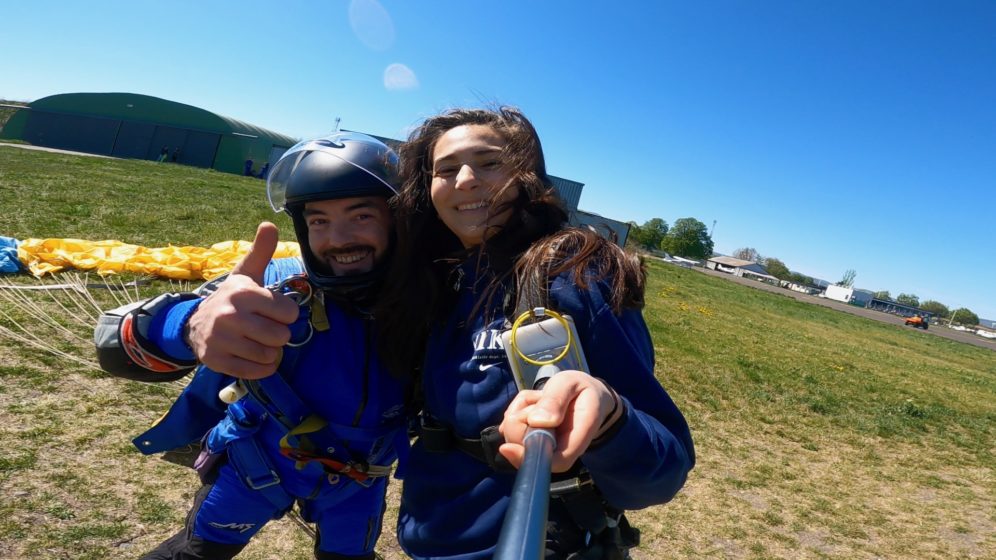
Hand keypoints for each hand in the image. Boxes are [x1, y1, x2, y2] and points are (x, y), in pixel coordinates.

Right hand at [185, 222, 300, 378]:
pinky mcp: (216, 361)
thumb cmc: (232, 297)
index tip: (273, 312)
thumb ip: (261, 251)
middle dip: (278, 335)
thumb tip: (269, 224)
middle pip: (281, 336)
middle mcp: (230, 315)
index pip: (289, 312)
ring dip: (270, 352)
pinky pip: (257, 372)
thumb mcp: (245, 273)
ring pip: (270, 355)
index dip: (286, 314)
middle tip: (265, 328)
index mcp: (243, 293)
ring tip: (257, 341)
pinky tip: (253, 356)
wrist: (196, 322)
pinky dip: (261, 367)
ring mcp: (221, 340)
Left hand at [498, 371, 620, 471]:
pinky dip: (516, 409)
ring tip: (540, 397)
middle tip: (539, 398)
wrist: (588, 394)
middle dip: (521, 418)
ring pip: (515, 434)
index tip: (505, 447)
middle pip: (527, 446)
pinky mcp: (533, 438)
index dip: (530, 457)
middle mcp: (561, 448)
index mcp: (579, 437)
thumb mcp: (570, 383)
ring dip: (520, 410)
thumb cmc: (581, 389)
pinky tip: (533, 402)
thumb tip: (536, 421)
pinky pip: (511, 425)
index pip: (556, 460)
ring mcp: (546, 444)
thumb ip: (556, 399)